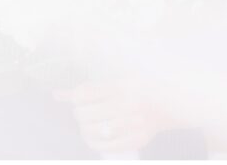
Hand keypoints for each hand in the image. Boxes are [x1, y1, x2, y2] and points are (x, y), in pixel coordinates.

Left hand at [54, 80, 172, 155]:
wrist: (168, 103)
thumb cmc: (139, 89)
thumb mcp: (116, 81)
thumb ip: (89, 89)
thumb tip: (58, 95)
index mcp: (121, 86)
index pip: (84, 94)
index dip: (75, 98)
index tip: (79, 99)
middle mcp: (127, 104)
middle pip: (85, 114)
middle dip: (79, 115)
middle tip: (83, 113)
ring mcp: (133, 123)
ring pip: (93, 131)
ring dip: (84, 129)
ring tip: (87, 125)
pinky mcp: (137, 139)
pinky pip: (106, 146)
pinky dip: (94, 143)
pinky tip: (93, 137)